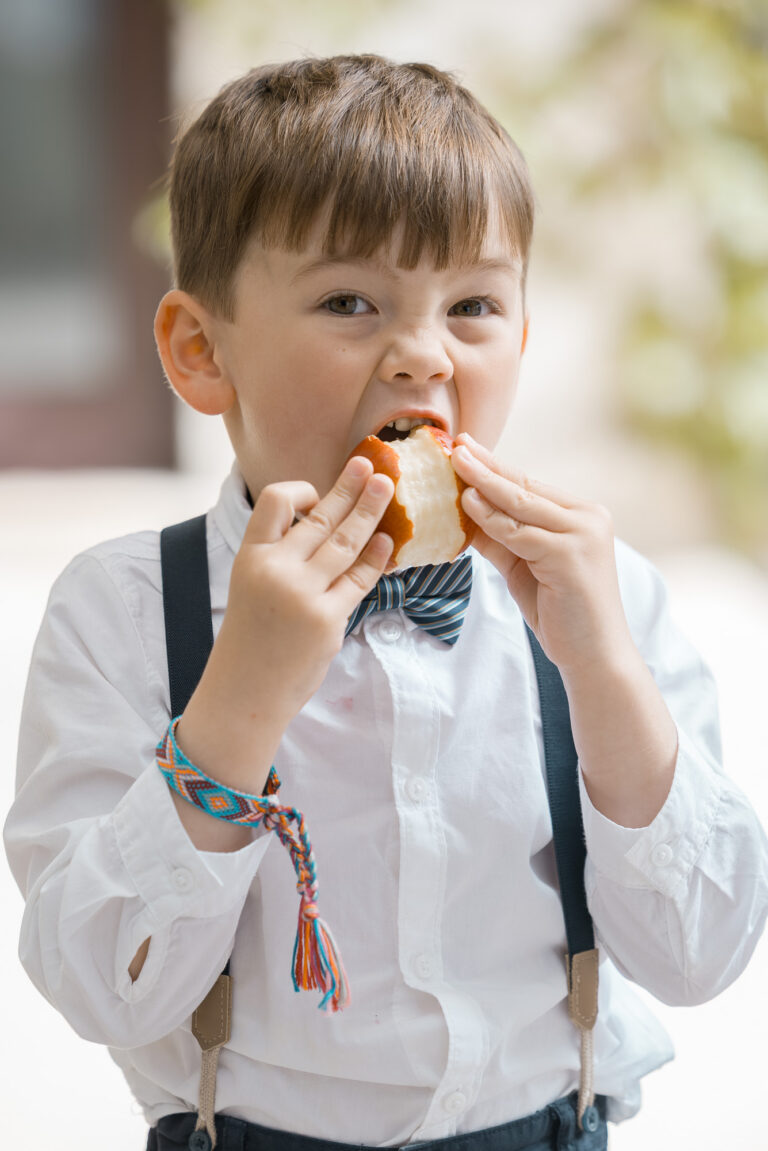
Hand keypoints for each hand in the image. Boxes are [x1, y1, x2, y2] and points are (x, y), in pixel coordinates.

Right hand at [176, 457, 392, 797]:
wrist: (246, 691)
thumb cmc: (251, 637)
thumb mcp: (250, 584)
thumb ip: (280, 553)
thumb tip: (326, 519)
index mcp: (252, 556)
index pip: (277, 501)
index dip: (303, 490)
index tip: (319, 492)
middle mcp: (276, 570)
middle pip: (322, 517)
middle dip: (351, 488)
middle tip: (373, 468)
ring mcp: (304, 594)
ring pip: (347, 542)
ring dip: (371, 513)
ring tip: (388, 491)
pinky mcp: (328, 619)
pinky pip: (360, 579)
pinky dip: (376, 558)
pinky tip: (387, 543)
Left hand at [452, 434, 633, 675]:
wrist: (595, 655)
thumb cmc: (561, 613)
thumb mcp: (524, 566)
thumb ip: (499, 538)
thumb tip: (462, 510)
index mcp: (582, 516)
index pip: (529, 485)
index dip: (495, 466)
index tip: (465, 448)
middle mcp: (588, 518)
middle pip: (525, 486)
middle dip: (486, 464)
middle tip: (456, 443)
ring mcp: (583, 534)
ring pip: (520, 503)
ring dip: (484, 483)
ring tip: (455, 464)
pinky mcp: (570, 555)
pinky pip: (519, 532)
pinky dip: (490, 518)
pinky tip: (467, 504)